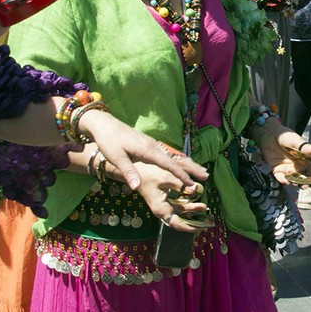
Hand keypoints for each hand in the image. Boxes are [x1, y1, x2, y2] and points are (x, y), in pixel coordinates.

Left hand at [78, 110, 207, 191]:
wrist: (104, 124)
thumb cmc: (108, 141)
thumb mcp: (116, 158)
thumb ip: (128, 172)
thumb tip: (137, 187)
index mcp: (148, 150)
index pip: (169, 164)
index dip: (181, 175)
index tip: (191, 184)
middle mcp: (154, 146)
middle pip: (176, 159)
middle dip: (191, 168)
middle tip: (206, 176)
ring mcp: (152, 144)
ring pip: (174, 156)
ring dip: (187, 164)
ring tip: (200, 171)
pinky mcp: (149, 144)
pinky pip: (168, 154)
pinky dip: (178, 160)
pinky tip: (181, 164)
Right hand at [131, 161, 209, 232]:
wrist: (137, 170)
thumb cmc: (149, 174)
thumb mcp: (167, 177)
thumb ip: (182, 185)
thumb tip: (196, 189)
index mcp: (161, 209)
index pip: (177, 224)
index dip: (190, 227)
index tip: (201, 228)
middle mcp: (163, 210)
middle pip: (181, 220)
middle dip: (195, 221)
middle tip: (208, 220)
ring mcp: (164, 206)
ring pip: (181, 213)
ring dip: (192, 211)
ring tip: (204, 207)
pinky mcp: (166, 200)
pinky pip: (178, 206)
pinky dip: (187, 205)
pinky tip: (195, 201)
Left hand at [256, 119, 310, 186]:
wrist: (270, 133)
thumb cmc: (286, 136)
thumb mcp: (297, 141)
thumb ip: (307, 148)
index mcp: (305, 161)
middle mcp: (297, 167)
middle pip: (303, 180)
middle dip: (304, 184)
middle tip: (304, 186)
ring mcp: (286, 170)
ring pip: (292, 181)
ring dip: (293, 183)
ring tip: (294, 183)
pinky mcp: (276, 170)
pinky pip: (280, 178)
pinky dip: (282, 180)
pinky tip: (284, 180)